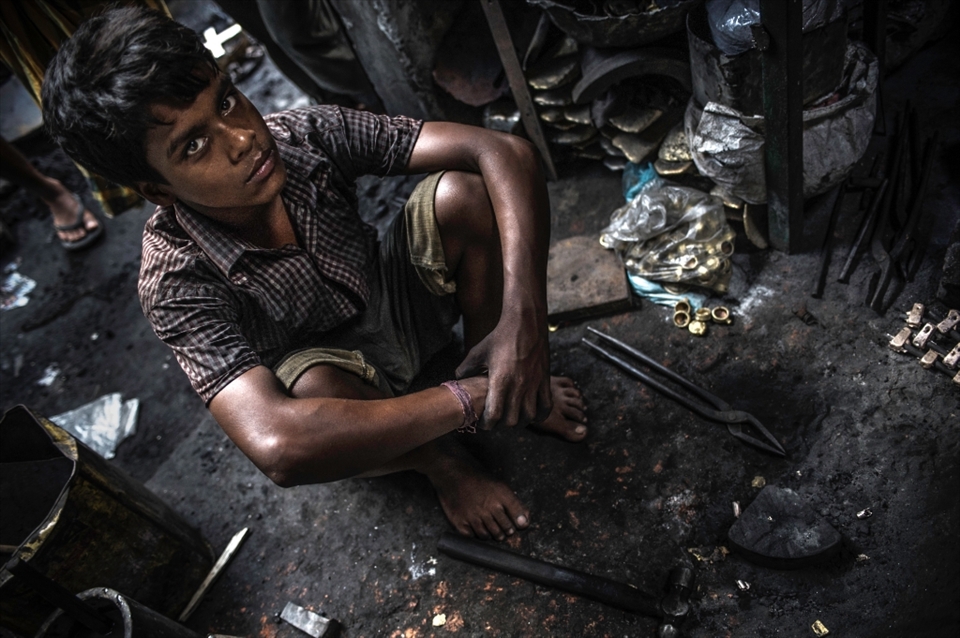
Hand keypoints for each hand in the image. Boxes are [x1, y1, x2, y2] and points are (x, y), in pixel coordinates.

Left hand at [456, 313, 551, 429]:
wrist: (525, 323)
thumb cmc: (500, 336)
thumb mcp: (478, 352)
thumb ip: (466, 368)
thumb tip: (458, 378)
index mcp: (500, 381)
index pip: (494, 416)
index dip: (487, 424)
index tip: (483, 422)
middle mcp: (519, 386)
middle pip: (512, 421)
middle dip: (502, 425)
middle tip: (496, 420)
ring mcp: (534, 384)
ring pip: (529, 417)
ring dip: (520, 422)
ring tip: (513, 418)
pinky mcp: (545, 381)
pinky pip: (546, 407)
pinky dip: (539, 415)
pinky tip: (531, 414)